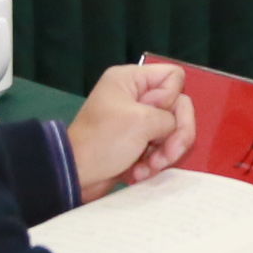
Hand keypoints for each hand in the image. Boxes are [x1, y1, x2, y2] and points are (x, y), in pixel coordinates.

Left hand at [68, 61, 195, 200]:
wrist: (76, 176)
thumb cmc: (103, 141)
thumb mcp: (142, 122)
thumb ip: (170, 118)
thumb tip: (175, 127)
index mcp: (130, 80)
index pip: (173, 77)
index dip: (172, 99)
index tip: (155, 118)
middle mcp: (135, 95)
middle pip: (176, 107)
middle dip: (174, 134)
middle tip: (166, 155)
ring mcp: (136, 120)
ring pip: (170, 130)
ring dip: (164, 153)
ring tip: (149, 167)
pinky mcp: (136, 142)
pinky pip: (159, 147)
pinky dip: (153, 162)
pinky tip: (140, 173)